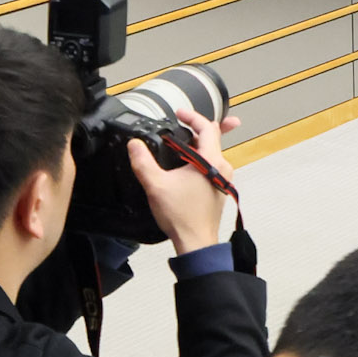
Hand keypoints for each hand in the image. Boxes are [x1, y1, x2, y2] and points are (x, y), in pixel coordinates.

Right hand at [127, 106, 238, 255]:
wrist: (196, 242)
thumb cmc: (182, 216)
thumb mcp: (156, 185)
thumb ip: (143, 162)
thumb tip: (134, 145)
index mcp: (211, 161)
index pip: (208, 128)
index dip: (193, 116)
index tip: (180, 113)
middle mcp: (222, 167)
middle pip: (212, 138)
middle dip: (195, 128)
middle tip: (181, 124)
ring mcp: (223, 178)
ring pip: (212, 152)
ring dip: (197, 144)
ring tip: (180, 143)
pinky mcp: (219, 188)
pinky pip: (212, 165)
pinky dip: (200, 158)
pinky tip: (186, 164)